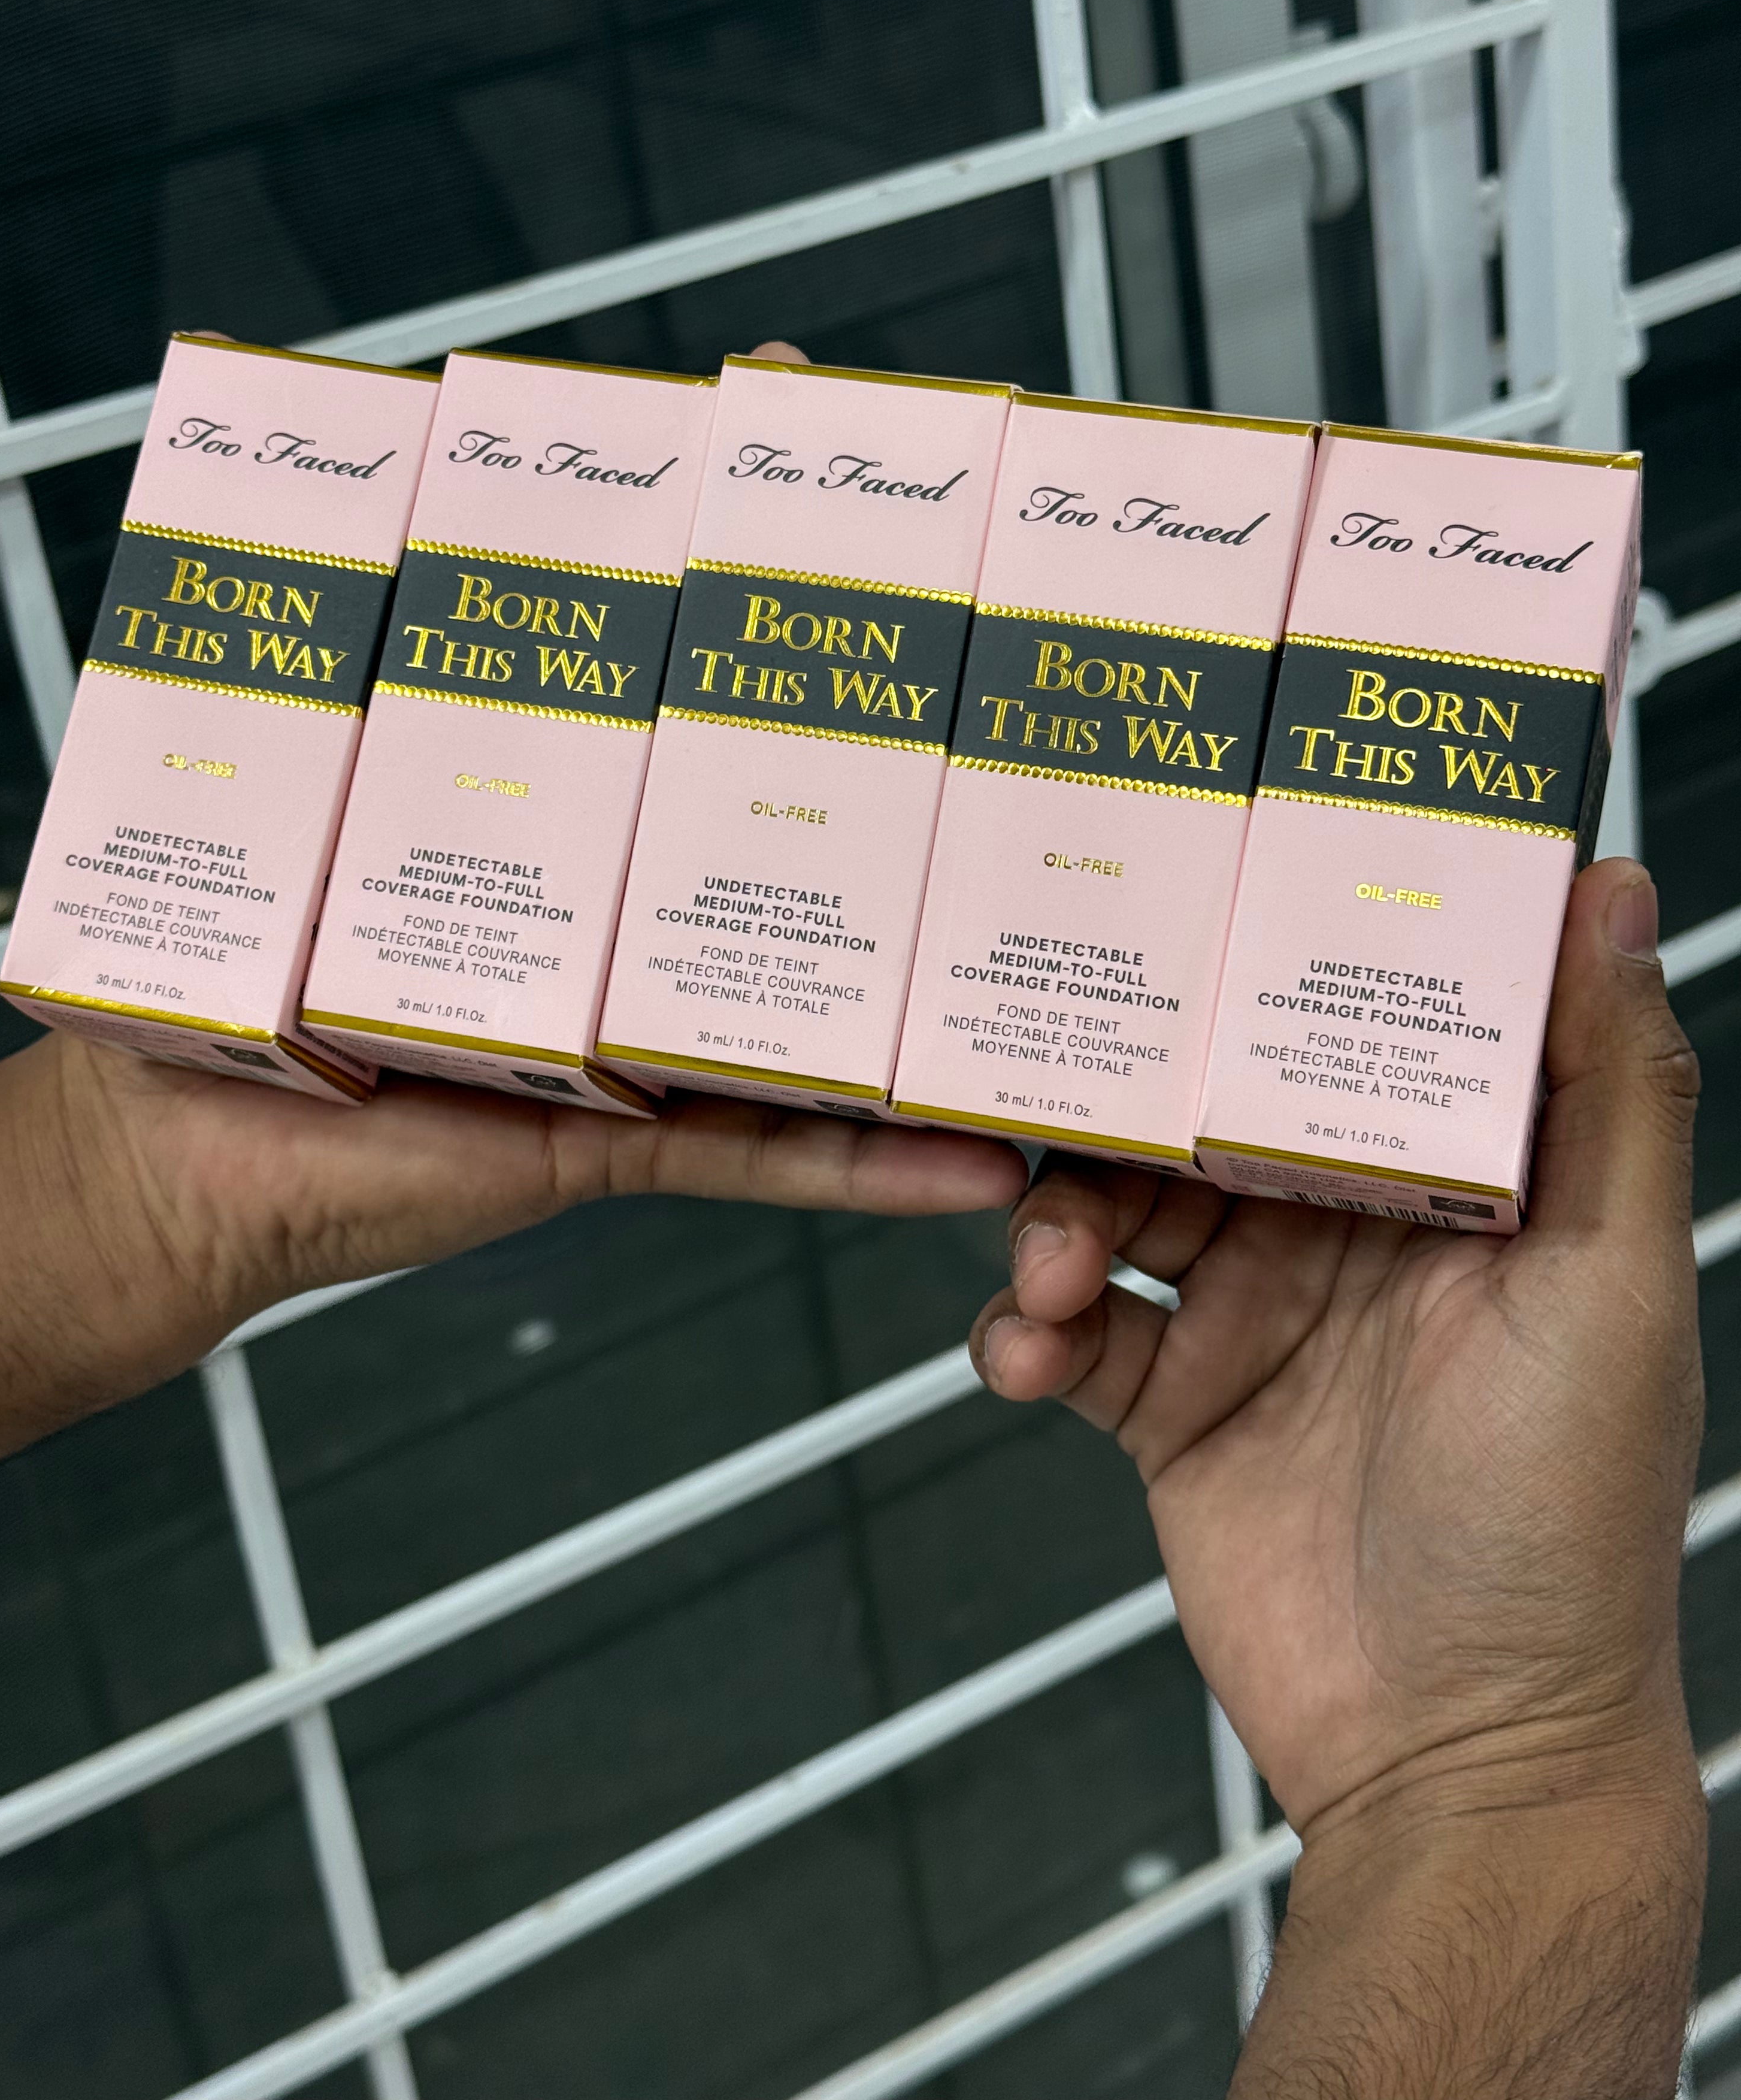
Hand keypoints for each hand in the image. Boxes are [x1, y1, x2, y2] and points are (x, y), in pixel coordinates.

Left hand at [0, 338, 1025, 1486]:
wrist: (166, 1156)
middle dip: (902, 743)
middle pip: (782, 808)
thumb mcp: (295, 761)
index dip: (759, 554)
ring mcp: (638, 1019)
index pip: (681, 653)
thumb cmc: (212, 951)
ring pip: (821, 988)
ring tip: (1067, 921)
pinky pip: (768, 1152)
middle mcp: (618, 892)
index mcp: (556, 783)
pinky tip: (980, 1159)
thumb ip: (364, 627)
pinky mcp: (627, 1142)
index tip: (836, 440)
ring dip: (938, 972)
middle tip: (1017, 657)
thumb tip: (371, 440)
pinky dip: (871, 1162)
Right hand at [970, 857, 1705, 2093]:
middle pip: (1202, 1099)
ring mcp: (1251, 1316)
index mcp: (1448, 1180)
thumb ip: (1608, 1087)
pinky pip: (1066, 1328)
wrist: (1459, 1749)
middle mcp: (1344, 1231)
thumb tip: (1610, 890)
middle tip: (1067, 1082)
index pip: (1344, 1023)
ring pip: (1114, 1199)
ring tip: (1051, 1268)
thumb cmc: (1565, 1522)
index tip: (1201, 884)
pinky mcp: (1171, 1404)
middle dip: (1127, 1085)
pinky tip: (1028, 1350)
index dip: (1274, 954)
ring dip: (1057, 1212)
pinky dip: (1024, 1328)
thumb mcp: (1609, 1283)